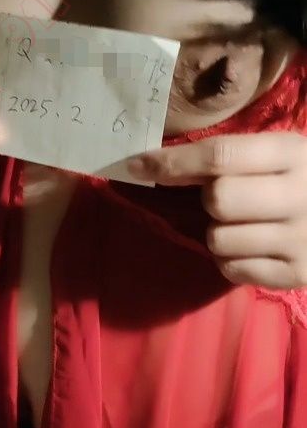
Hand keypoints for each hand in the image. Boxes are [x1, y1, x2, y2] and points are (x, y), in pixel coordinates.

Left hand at [128, 132, 306, 288]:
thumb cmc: (305, 178)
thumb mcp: (282, 152)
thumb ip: (234, 153)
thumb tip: (156, 163)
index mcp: (293, 153)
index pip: (220, 156)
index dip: (173, 162)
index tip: (138, 165)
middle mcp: (300, 196)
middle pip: (218, 199)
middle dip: (210, 199)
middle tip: (227, 198)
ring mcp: (300, 240)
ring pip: (219, 239)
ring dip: (218, 233)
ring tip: (244, 224)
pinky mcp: (296, 275)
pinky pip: (232, 270)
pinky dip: (231, 260)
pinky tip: (253, 247)